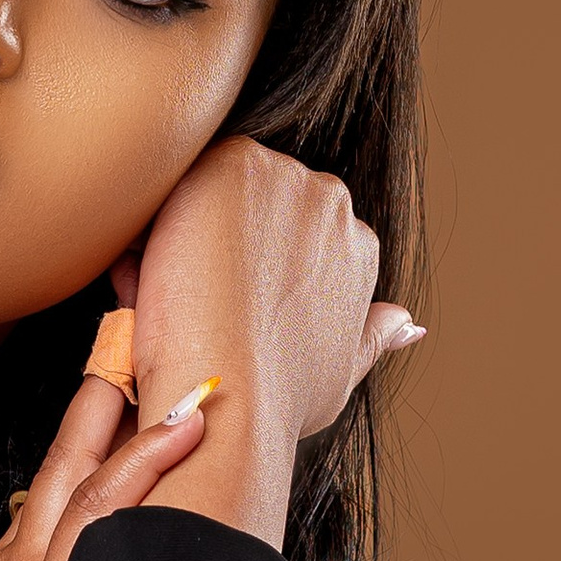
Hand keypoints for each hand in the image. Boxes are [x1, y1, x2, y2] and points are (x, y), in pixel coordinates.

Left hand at [125, 135, 422, 549]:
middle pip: (251, 204)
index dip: (247, 266)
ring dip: (184, 229)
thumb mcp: (341, 370)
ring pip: (211, 189)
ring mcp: (286, 177)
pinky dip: (155, 218)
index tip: (224, 303)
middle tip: (192, 300)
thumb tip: (409, 324)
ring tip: (172, 292)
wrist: (230, 391)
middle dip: (217, 240)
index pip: (288, 233)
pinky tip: (152, 268)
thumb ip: (371, 336)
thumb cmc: (277, 397)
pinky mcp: (237, 163)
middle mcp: (332, 201)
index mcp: (357, 245)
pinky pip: (178, 177)